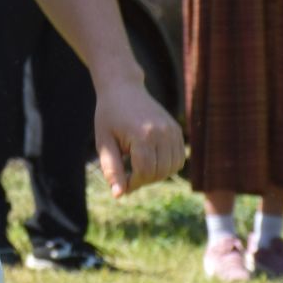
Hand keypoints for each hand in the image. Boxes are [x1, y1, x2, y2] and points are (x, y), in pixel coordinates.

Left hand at [92, 80, 185, 197]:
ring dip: (157, 174)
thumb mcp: (104, 142)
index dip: (133, 183)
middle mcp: (162, 132)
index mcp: (142, 135)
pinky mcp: (177, 130)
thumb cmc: (109, 116)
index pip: (145, 173)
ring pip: (173, 168)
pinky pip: (179, 158)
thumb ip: (112, 169)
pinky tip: (150, 158)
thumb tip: (119, 195)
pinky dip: (167, 165)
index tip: (121, 183)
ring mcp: (172, 130)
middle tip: (127, 173)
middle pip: (160, 172)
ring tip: (138, 165)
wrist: (123, 88)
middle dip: (143, 179)